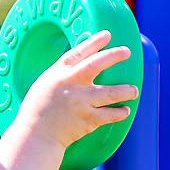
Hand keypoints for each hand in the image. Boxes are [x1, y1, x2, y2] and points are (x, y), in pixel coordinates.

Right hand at [19, 29, 138, 150]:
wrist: (35, 134)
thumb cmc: (38, 108)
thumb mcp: (46, 83)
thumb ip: (63, 74)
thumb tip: (81, 66)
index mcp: (58, 73)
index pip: (79, 52)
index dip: (94, 42)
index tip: (107, 34)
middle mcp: (71, 84)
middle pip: (96, 64)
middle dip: (114, 55)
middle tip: (126, 51)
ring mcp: (81, 102)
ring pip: (111, 93)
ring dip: (126, 90)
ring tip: (134, 90)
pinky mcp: (88, 120)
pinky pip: (110, 115)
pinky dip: (120, 112)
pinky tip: (124, 110)